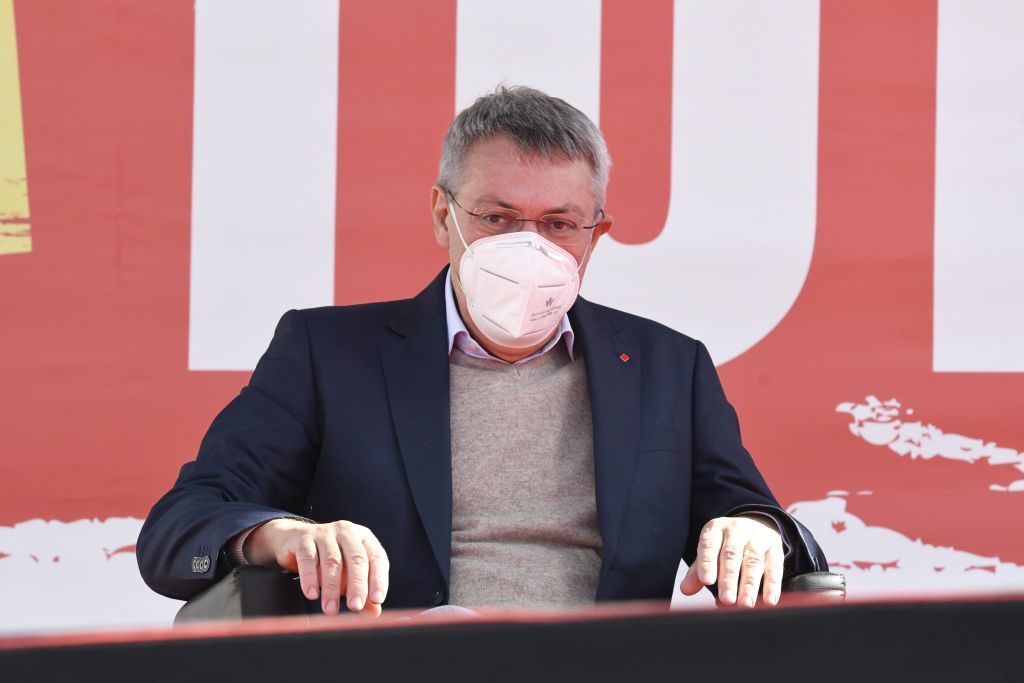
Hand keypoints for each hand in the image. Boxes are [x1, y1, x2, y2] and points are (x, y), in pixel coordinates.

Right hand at [246, 519, 388, 615]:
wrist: (294, 540)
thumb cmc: (327, 560)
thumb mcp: (347, 575)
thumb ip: (362, 592)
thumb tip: (374, 612)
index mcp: (364, 538)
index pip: (377, 558)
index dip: (379, 579)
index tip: (377, 600)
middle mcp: (347, 532)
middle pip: (356, 558)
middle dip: (357, 585)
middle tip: (355, 607)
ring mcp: (325, 533)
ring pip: (332, 560)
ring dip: (332, 588)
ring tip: (330, 609)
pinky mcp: (304, 538)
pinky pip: (308, 558)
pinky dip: (310, 578)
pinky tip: (312, 594)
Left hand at [679, 516, 783, 606]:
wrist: (755, 524)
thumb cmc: (726, 544)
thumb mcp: (710, 550)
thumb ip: (698, 570)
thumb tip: (686, 589)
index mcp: (716, 529)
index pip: (709, 545)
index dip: (707, 563)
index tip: (706, 581)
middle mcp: (737, 530)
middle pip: (732, 554)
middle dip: (729, 578)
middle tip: (727, 600)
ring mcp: (758, 537)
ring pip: (754, 561)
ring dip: (750, 585)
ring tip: (745, 605)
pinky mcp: (775, 548)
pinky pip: (775, 567)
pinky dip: (772, 585)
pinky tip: (769, 601)